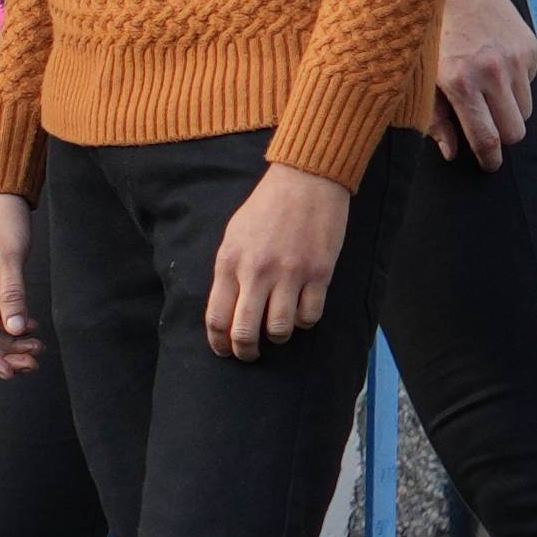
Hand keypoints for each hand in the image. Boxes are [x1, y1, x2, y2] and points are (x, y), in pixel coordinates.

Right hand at [0, 192, 39, 374]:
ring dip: (11, 343)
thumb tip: (16, 330)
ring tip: (37, 349)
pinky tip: (33, 329)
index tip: (8, 372)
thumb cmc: (0, 219)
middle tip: (32, 363)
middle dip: (4, 354)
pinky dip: (14, 326)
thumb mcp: (10, 258)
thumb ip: (13, 296)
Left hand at [201, 160, 355, 358]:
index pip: (217, 317)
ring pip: (279, 330)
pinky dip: (303, 322)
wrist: (305, 182)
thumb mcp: (233, 236)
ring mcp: (289, 274)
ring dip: (277, 337)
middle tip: (248, 354)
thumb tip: (226, 310)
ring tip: (276, 331)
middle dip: (244, 351)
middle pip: (245, 331)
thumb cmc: (265, 208)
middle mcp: (257, 271)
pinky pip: (309, 316)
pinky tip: (299, 313)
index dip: (219, 343)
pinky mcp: (318, 274)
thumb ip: (228, 272)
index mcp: (230, 262)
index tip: (223, 351)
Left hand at [430, 0, 536, 167]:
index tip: (488, 165)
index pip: (487, 138)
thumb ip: (434, 118)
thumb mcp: (420, 77)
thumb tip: (452, 153)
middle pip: (514, 132)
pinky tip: (493, 68)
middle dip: (501, 137)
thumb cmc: (428, 33)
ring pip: (525, 111)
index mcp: (461, 81)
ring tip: (485, 93)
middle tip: (485, 129)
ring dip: (508, 111)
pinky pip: (530, 85)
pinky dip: (515, 86)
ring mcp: (515, 58)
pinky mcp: (530, 48)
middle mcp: (493, 71)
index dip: (489, 159)